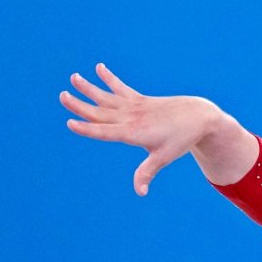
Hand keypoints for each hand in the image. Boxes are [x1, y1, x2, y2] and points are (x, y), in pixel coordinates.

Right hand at [60, 63, 220, 195]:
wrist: (199, 117)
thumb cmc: (181, 139)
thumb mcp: (164, 157)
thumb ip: (147, 172)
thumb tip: (140, 193)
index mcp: (134, 133)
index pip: (105, 131)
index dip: (87, 129)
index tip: (69, 123)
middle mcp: (132, 118)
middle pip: (101, 112)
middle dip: (80, 105)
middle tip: (62, 96)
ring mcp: (136, 106)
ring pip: (107, 97)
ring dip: (90, 88)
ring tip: (73, 77)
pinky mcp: (141, 99)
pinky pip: (122, 88)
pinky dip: (110, 79)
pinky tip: (99, 67)